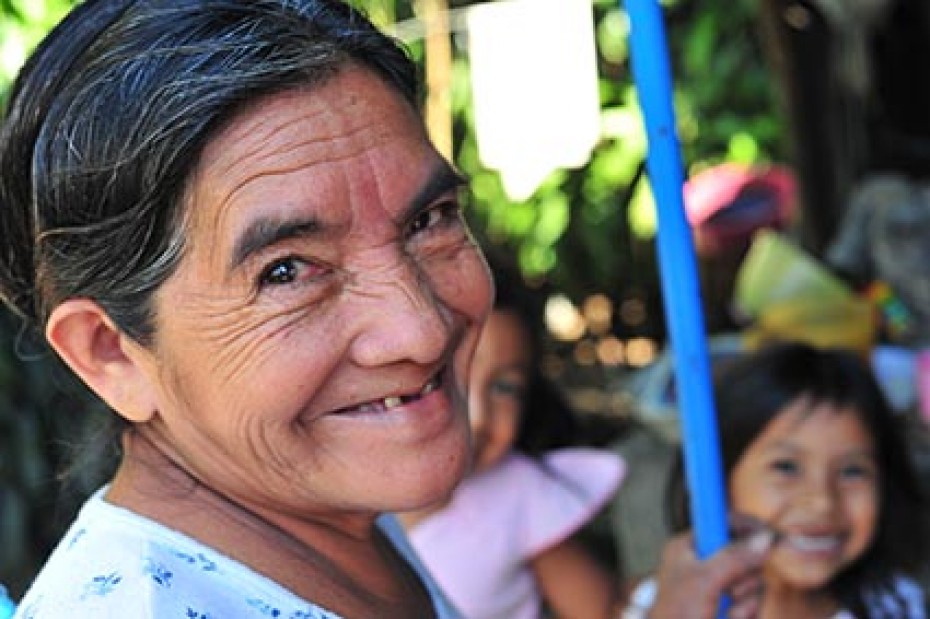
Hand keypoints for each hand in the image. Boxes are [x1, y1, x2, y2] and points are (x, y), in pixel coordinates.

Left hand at [647, 524, 772, 618]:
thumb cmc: (677, 616)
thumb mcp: (705, 581)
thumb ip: (735, 557)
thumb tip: (767, 538)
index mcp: (688, 548)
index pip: (723, 523)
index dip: (748, 526)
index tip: (771, 534)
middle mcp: (702, 565)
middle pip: (746, 556)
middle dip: (745, 577)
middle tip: (729, 592)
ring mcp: (716, 589)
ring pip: (754, 583)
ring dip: (745, 601)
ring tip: (724, 612)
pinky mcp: (727, 609)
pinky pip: (752, 605)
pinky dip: (745, 614)